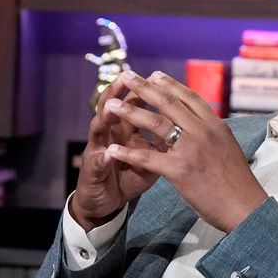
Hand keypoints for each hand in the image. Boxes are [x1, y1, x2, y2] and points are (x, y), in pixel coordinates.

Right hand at [70, 78, 160, 231]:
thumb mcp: (149, 158)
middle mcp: (108, 134)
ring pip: (98, 127)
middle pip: (111, 106)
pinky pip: (96, 162)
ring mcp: (96, 150)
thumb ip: (161, 141)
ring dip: (104, 117)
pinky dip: (102, 158)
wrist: (104, 202)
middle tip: (125, 76)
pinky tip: (108, 153)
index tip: (152, 75)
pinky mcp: (91, 170)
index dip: (141, 91)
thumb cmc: (128, 177)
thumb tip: (186, 126)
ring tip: (109, 106)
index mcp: (123, 129)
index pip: (133, 103)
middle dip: (119, 92)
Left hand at [104, 70, 267, 232]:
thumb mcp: (228, 148)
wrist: (246, 207)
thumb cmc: (238, 183)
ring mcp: (191, 149)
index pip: (189, 97)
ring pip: (155, 124)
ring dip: (130, 112)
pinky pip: (148, 158)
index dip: (170, 84)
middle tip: (126, 76)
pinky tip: (112, 148)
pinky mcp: (180, 170)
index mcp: (215, 125)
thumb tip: (202, 125)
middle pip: (168, 103)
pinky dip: (128, 153)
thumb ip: (212, 134)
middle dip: (144, 87)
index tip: (154, 75)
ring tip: (111, 105)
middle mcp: (203, 131)